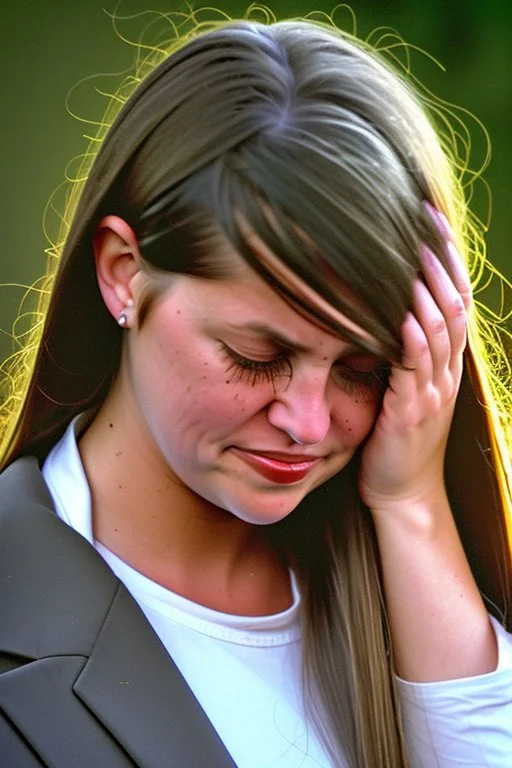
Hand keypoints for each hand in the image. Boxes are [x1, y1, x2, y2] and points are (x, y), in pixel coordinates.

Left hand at [359, 207, 471, 515]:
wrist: (401, 493)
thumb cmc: (396, 439)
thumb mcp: (407, 390)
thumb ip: (403, 354)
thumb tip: (383, 312)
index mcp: (445, 365)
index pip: (455, 301)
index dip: (447, 262)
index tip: (431, 222)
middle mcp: (446, 374)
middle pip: (453, 306)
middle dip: (439, 262)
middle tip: (423, 221)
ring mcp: (432, 393)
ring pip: (438, 331)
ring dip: (426, 291)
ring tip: (412, 253)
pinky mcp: (411, 413)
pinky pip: (413, 369)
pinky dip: (410, 339)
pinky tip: (400, 312)